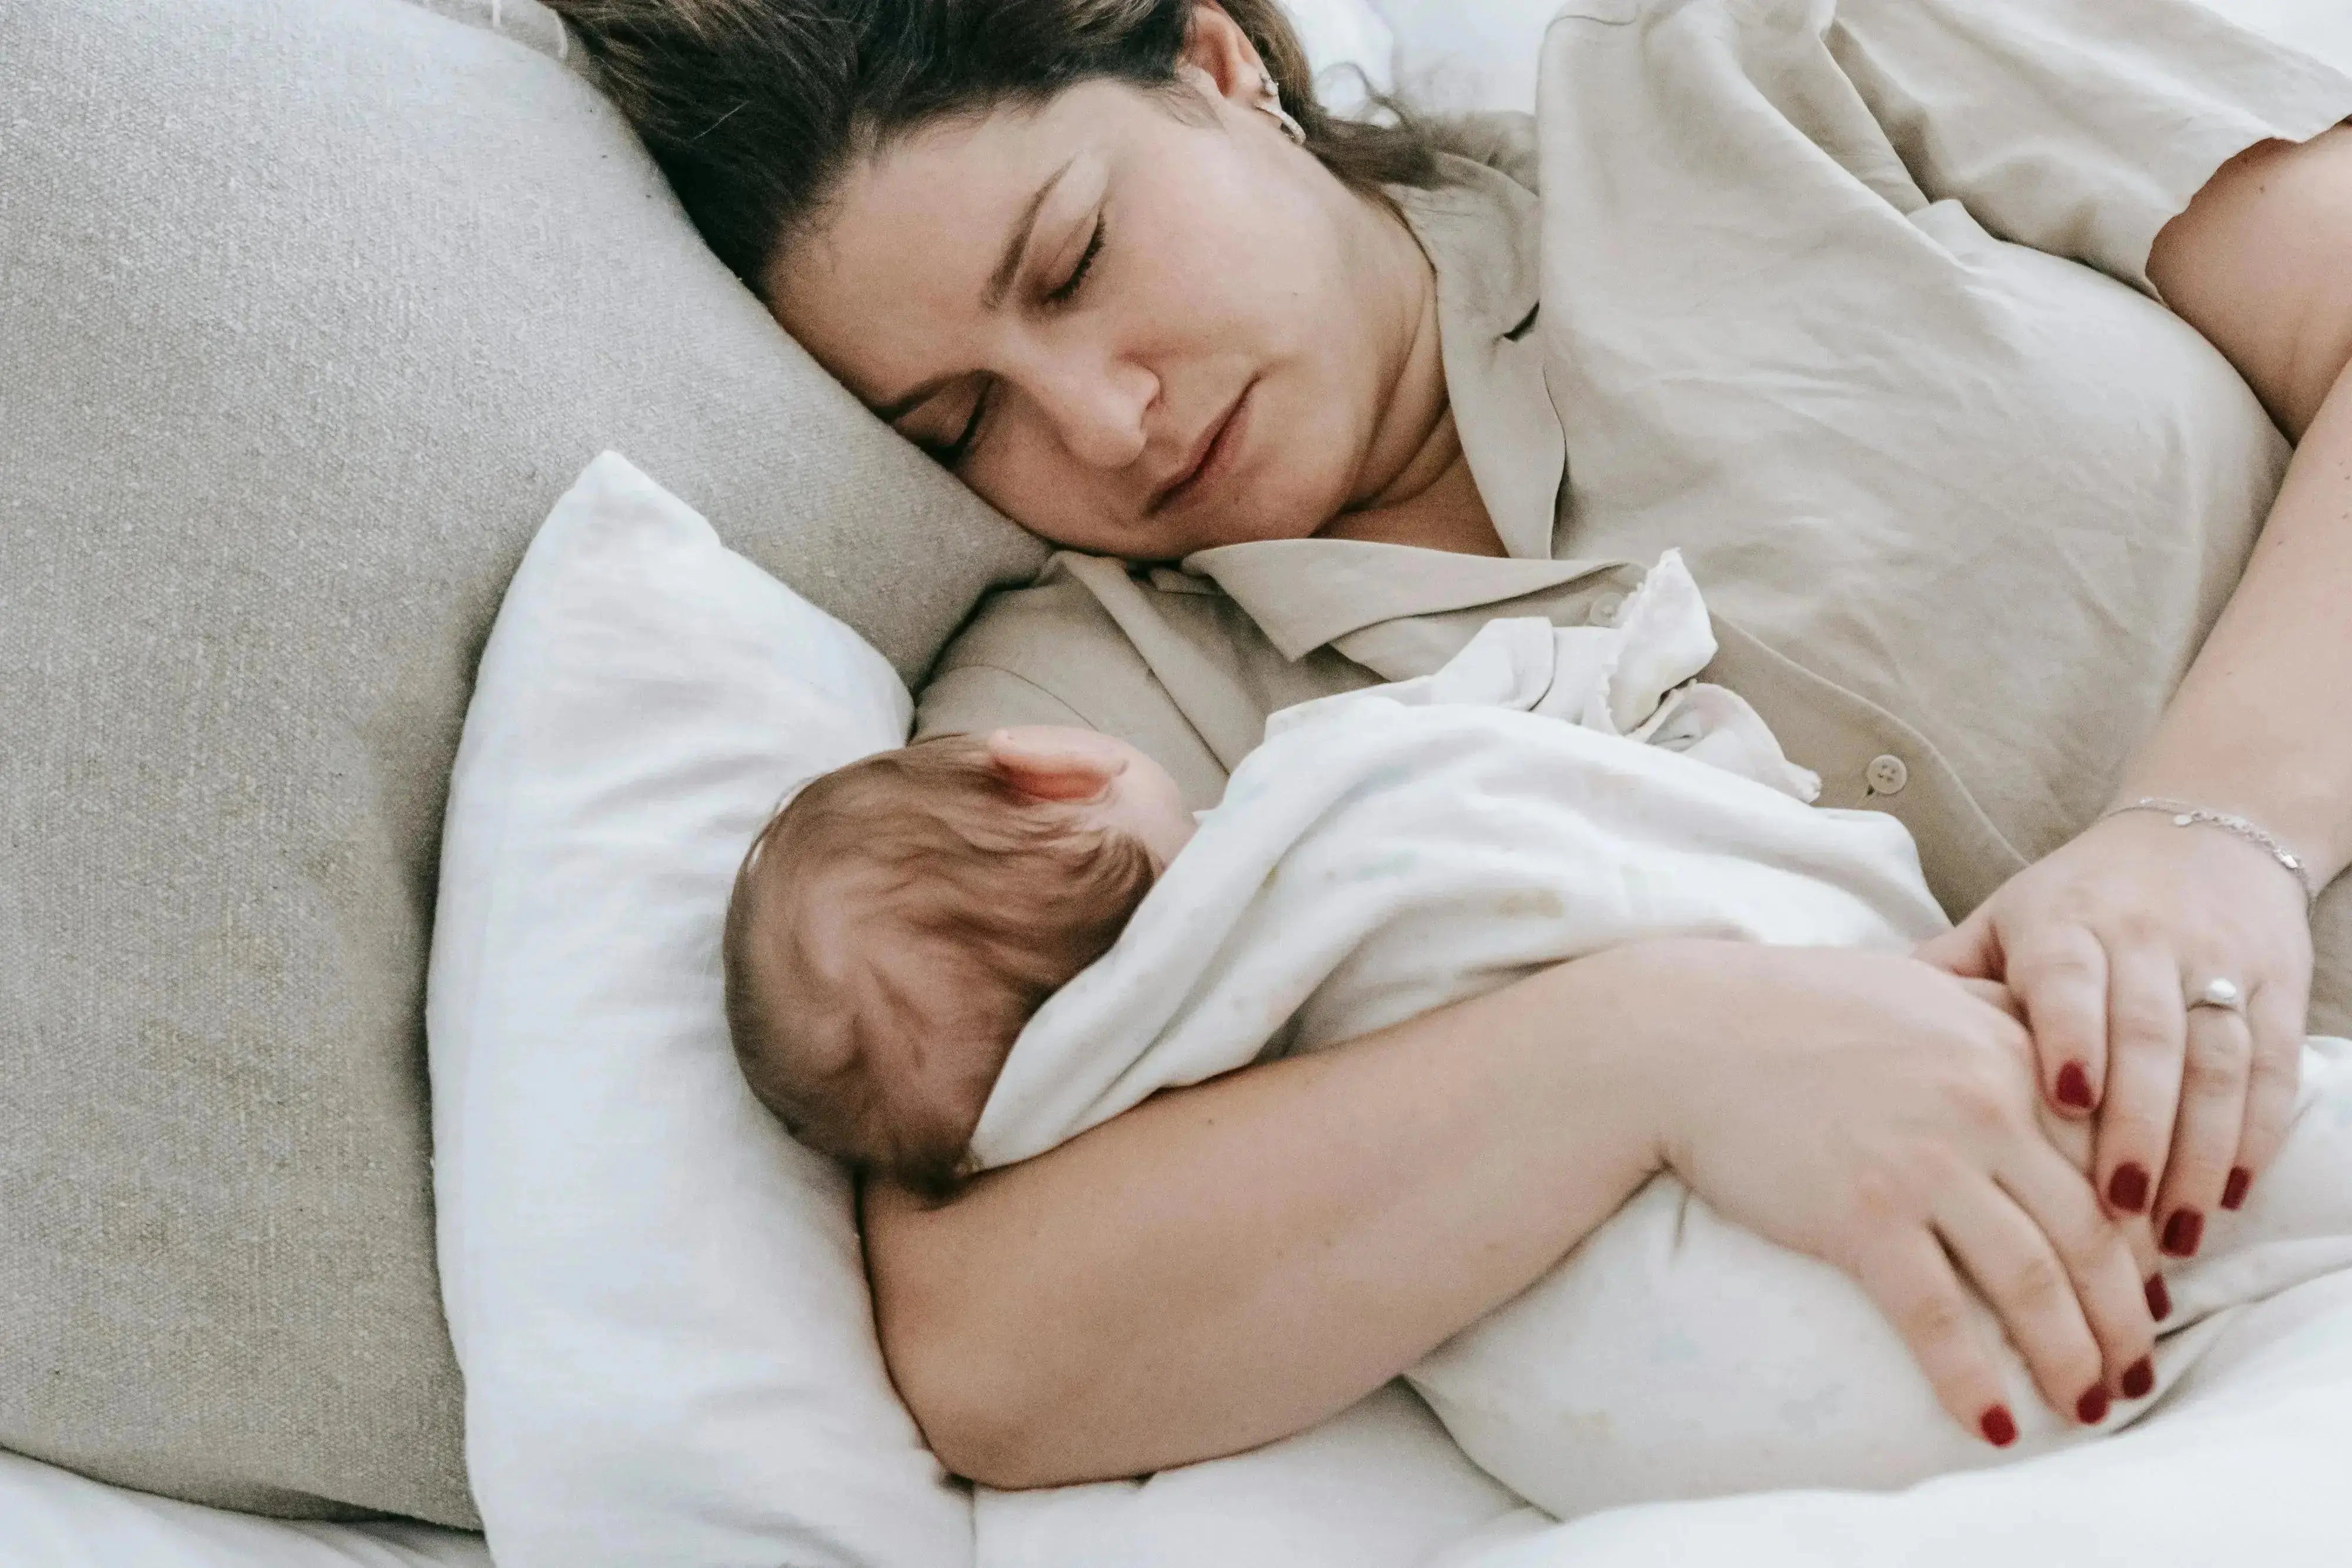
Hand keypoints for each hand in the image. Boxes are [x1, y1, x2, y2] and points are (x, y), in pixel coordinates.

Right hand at [1643, 942, 2155, 1441]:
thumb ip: (1997, 1020)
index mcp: (2006, 1051)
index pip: (2109, 1160)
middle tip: (2135, 1373)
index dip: (2140, 1240)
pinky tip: (1992, 1424)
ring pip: (2032, 1282)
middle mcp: (1983, 1107)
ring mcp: (1924, 1164)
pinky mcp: (1861, 1216)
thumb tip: (2060, 1071)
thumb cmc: (1791, 1008)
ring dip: (2071, 1358)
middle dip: (2125, 1318)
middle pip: (2091, 1234)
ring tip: (2087, 1406)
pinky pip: (1937, 1316)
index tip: (2148, 1292)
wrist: (1682, 1033)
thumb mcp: (1919, 989)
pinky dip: (1971, 1378)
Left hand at [1917, 812, 2311, 1258]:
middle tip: (2115, 1211)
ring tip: (2173, 1236)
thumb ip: (1946, 976)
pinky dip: (2258, 1137)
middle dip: (2138, 1127)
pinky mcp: (2278, 990)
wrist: (2200, 836)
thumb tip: (1850, 1026)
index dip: (2072, 1038)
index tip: (2062, 1103)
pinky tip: (2230, 1196)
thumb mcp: (2002, 921)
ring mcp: (2219, 966)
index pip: (2071, 980)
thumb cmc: (2074, 902)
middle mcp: (2147, 940)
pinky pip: (2273, 1071)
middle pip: (2151, 1036)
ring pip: (2218, 1064)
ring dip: (2200, 1153)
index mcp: (2066, 924)